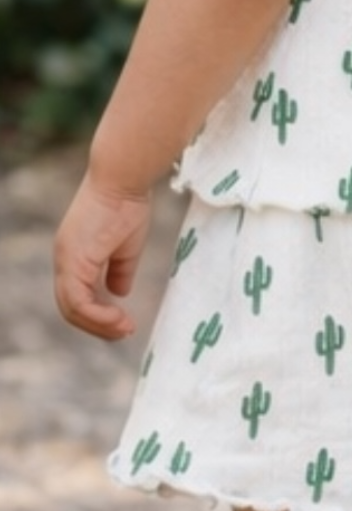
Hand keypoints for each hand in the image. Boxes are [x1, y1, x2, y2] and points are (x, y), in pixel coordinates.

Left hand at [54, 173, 152, 340]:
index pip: (77, 295)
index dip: (99, 313)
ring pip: (71, 308)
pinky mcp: (73, 259)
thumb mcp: (126, 246)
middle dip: (98, 325)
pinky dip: (97, 314)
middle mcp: (64, 259)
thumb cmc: (128, 203)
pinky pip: (77, 300)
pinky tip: (118, 316)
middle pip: (70, 307)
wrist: (124, 178)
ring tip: (125, 328)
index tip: (125, 322)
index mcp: (75, 254)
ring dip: (99, 324)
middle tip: (125, 332)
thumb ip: (120, 270)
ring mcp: (65, 259)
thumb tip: (119, 293)